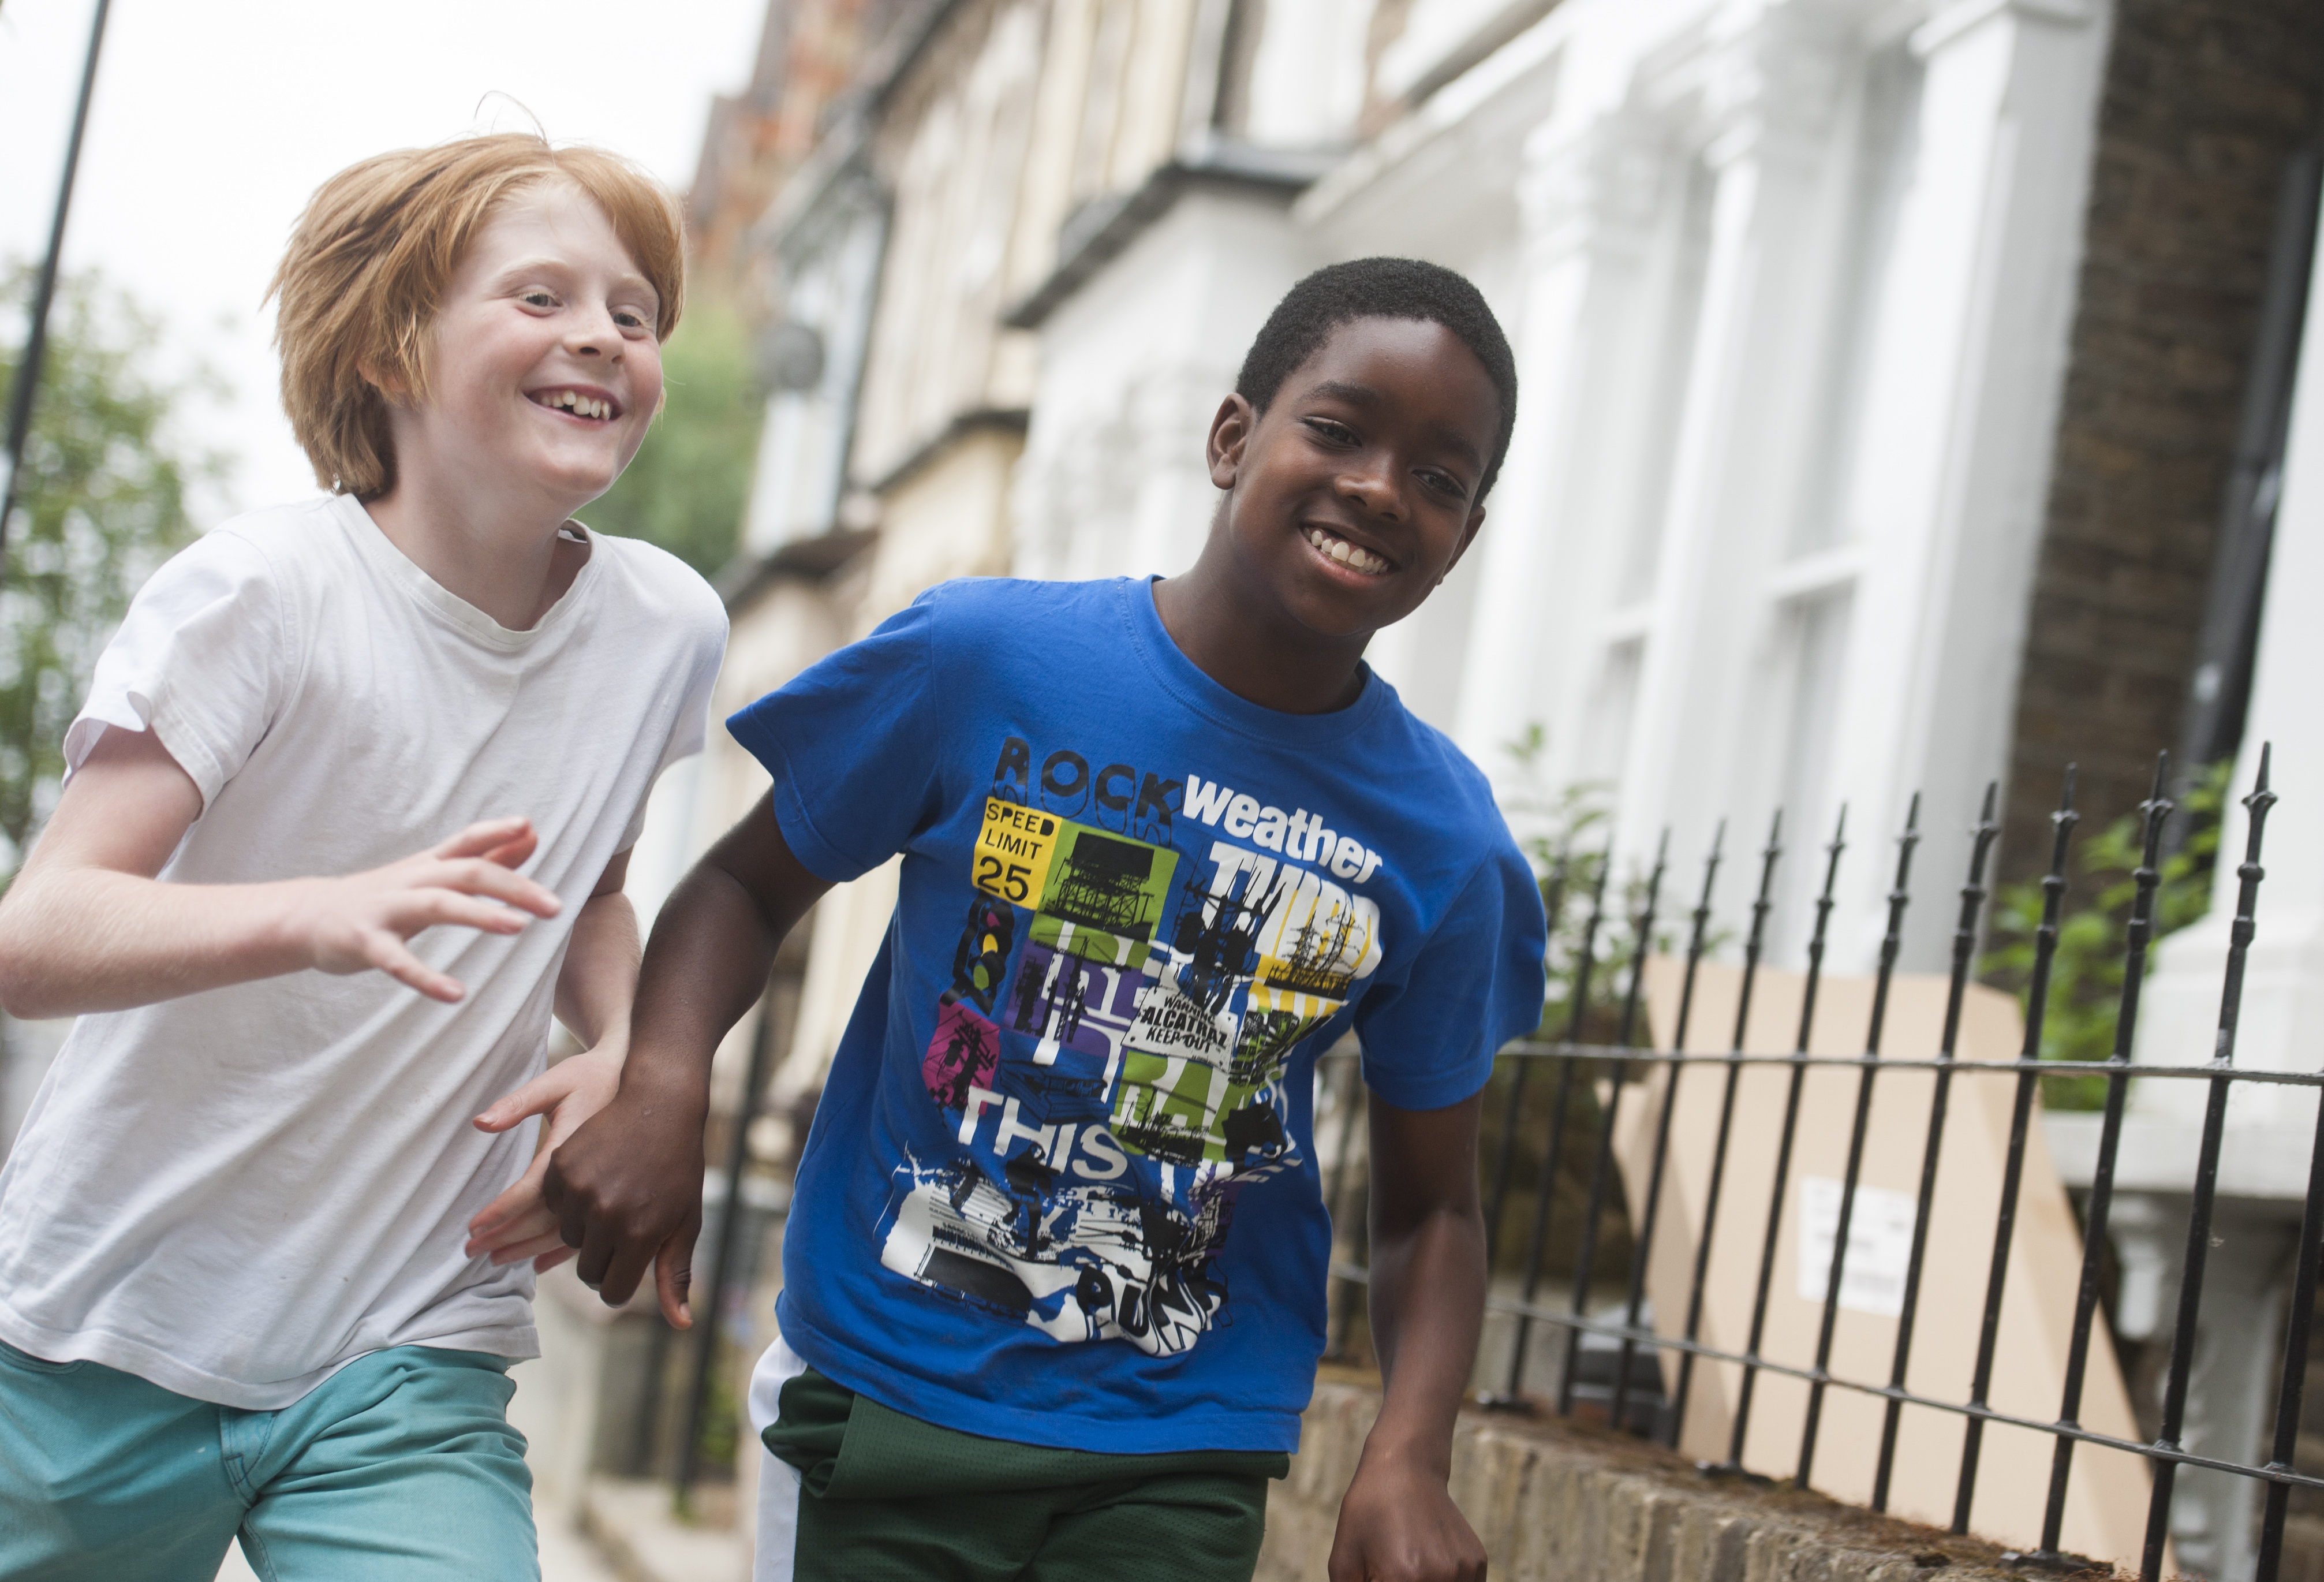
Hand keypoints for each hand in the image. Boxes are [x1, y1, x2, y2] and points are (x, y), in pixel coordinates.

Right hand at [284, 818, 560, 1001]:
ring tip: (518, 927)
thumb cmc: (382, 897)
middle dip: (512, 886)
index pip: (466, 842)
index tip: (528, 827)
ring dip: (479, 914)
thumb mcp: (431, 874)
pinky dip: (427, 977)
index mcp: (428, 865)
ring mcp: (385, 909)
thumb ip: (483, 855)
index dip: (496, 832)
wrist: (306, 917)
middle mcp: (410, 880)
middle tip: (556, 907)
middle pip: (466, 872)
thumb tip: (530, 832)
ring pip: (437, 904)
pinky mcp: (364, 943)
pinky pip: (398, 961)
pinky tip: (456, 994)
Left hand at [466, 1040, 625, 1272]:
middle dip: (505, 1237)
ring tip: (496, 1259)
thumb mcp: (558, 1081)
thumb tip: (481, 1123)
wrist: (652, 1084)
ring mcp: (605, 1191)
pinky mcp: (614, 1198)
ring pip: (563, 1233)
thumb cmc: (597, 1077)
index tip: (474, 1227)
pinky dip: (559, 1251)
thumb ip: (519, 1103)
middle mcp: (590, 1177)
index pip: (532, 1190)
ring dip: (526, 1248)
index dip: (502, 1210)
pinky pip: (585, 1233)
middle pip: (544, 1218)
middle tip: (471, 1250)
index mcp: (573, 1146)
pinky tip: (539, 1264)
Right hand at [540, 1070, 705, 1327]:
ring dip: (584, 1231)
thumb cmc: (680, 1169)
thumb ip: (676, 1275)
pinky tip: (593, 1183)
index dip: (621, 1283)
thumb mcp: (685, 1222)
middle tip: (621, 1231)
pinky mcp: (561, 1168)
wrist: (659, 1105)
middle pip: (587, 1269)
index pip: (613, 1291)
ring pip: (565, 1239)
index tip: (629, 1266)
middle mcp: (607, 1215)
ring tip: (611, 1202)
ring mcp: (580, 1191)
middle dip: (602, 1260)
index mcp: (640, 1234)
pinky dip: (568, 1203)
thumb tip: (682, 1325)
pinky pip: (553, 1207)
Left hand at [1328, 1446, 1486, 1581]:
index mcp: (1400, 1578)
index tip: (1383, 1580)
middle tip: (1397, 1575)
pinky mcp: (1477, 1563)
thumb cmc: (1367, 1513)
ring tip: (1411, 1568)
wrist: (1406, 1469)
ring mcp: (1462, 1571)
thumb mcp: (1344, 1561)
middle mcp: (1438, 1577)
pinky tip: (1428, 1565)